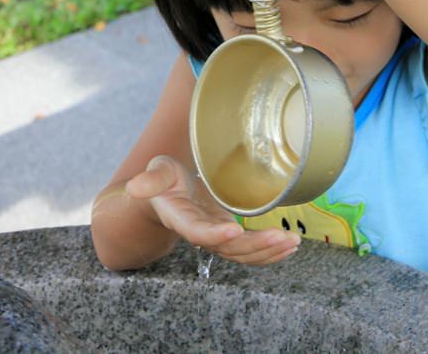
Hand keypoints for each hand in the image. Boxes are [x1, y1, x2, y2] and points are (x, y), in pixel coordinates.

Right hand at [126, 155, 300, 264]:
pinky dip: (270, 252)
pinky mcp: (229, 236)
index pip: (197, 232)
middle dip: (255, 246)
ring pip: (242, 254)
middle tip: (280, 238)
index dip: (214, 234)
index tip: (233, 231)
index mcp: (181, 219)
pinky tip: (289, 246)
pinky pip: (250, 251)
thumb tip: (136, 187)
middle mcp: (201, 233)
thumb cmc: (162, 182)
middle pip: (228, 248)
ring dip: (268, 251)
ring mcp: (217, 237)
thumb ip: (151, 180)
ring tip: (292, 242)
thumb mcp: (156, 173)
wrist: (167, 195)